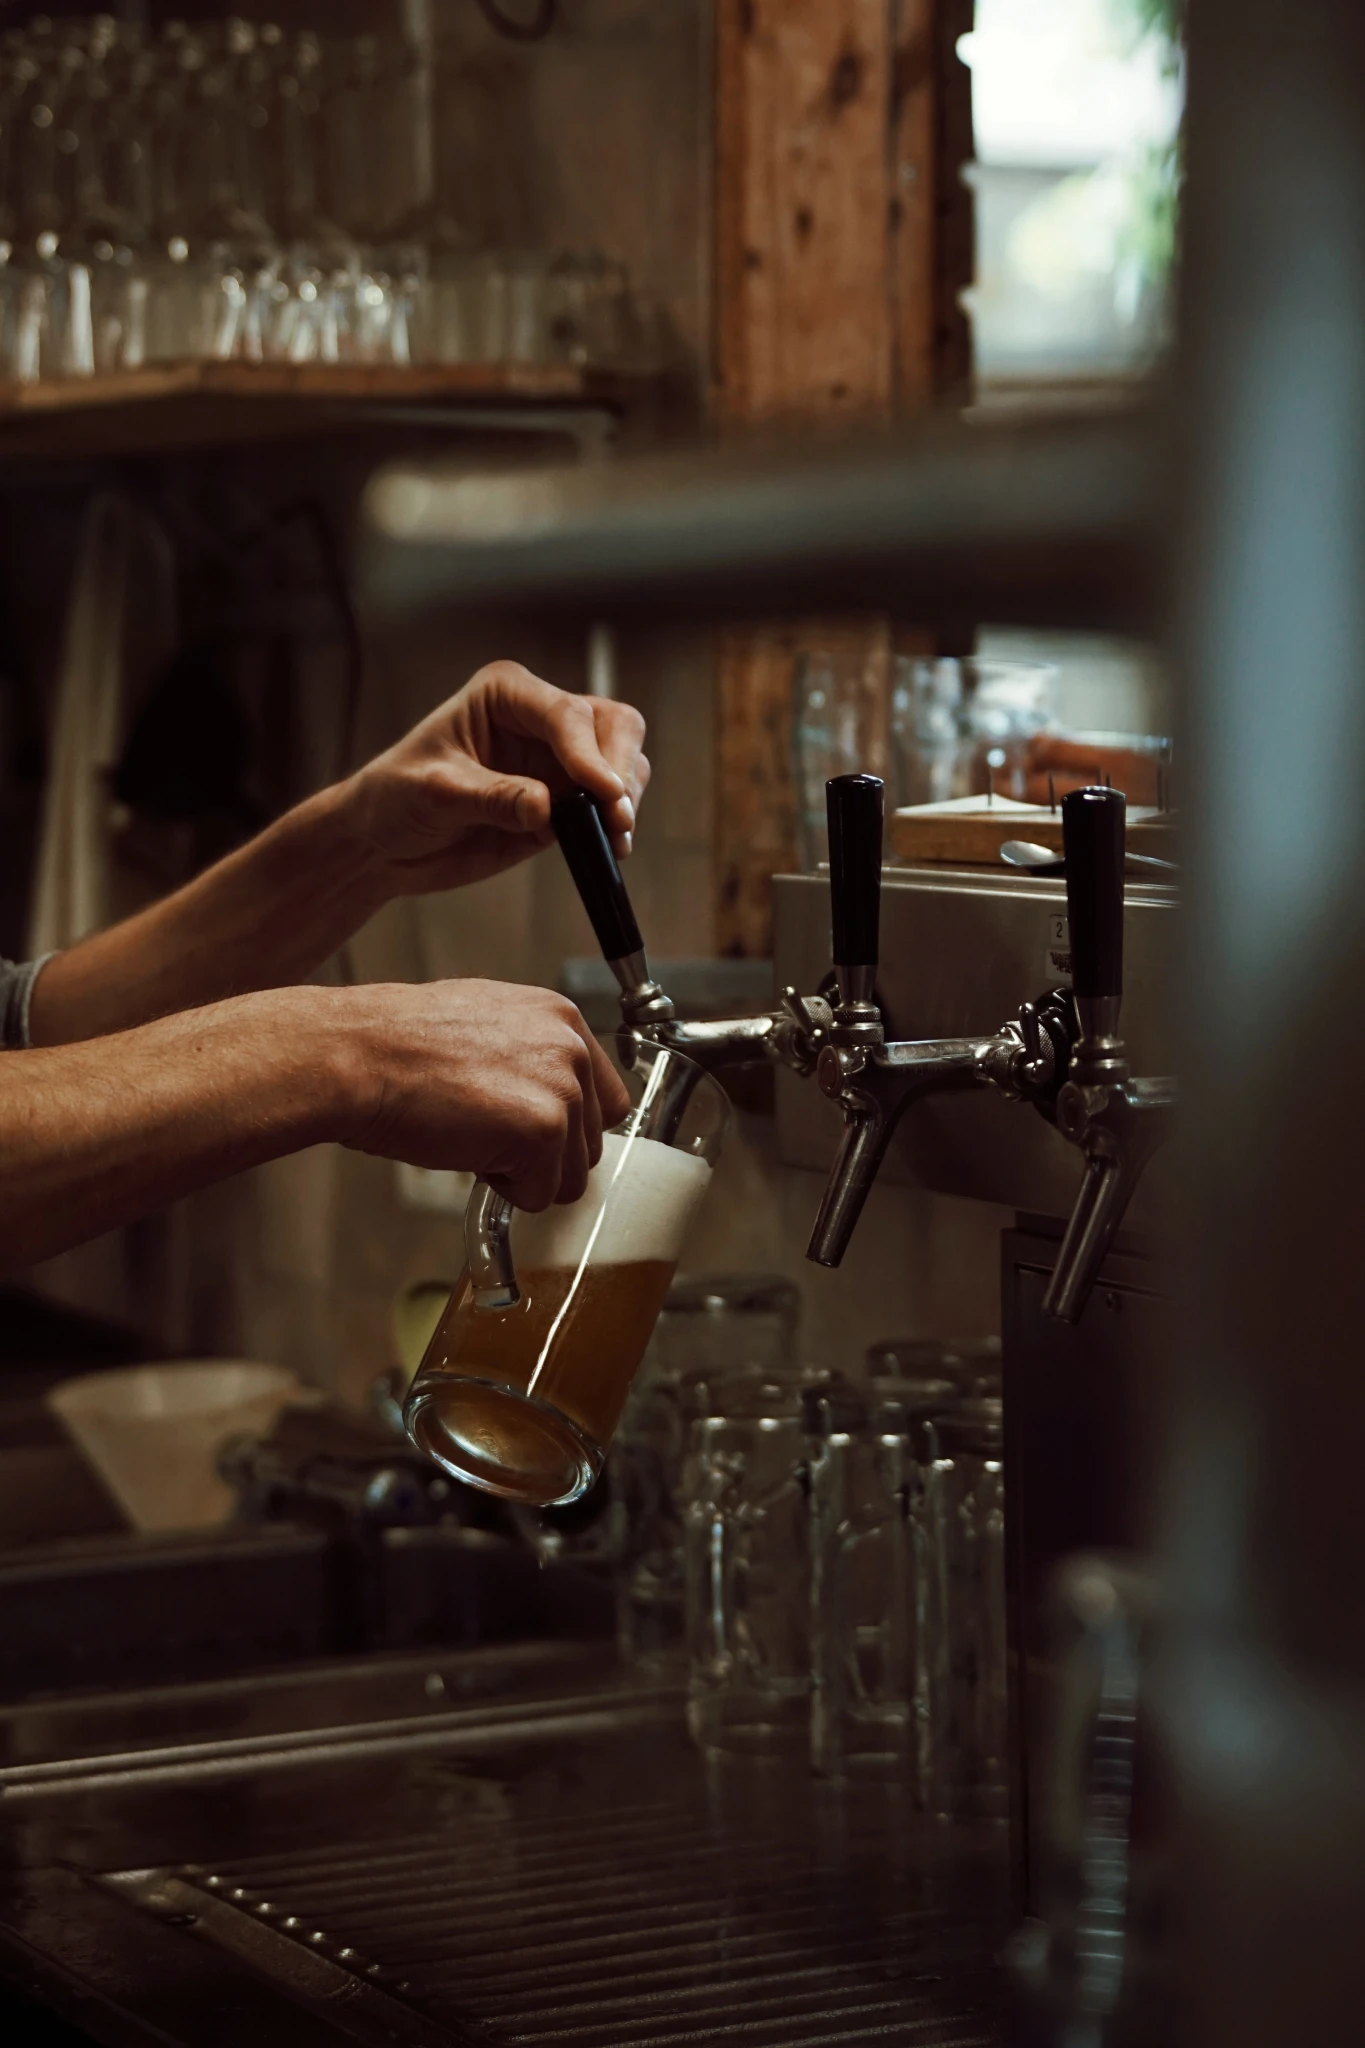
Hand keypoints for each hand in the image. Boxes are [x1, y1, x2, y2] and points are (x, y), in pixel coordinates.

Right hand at [334, 980, 629, 1210]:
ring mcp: (562, 1088)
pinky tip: (464, 1150)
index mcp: (559, 1018)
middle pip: (590, 1143)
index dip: (565, 1129)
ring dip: (522, 1174)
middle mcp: (571, 1048)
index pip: (604, 1100)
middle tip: (481, 1132)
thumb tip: (540, 1098)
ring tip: (469, 1136)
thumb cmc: (396, 1045)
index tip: (530, 1135)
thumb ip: (526, 1057)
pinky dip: (502, 1191)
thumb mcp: (479, 1026)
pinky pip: (540, 1195)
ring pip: (571, 1175)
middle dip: (540, 1155)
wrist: (357, 1056)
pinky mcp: (543, 1130)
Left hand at [342, 660, 649, 895]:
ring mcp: (558, 760)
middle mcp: (540, 718)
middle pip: (612, 726)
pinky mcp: (565, 801)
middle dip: (621, 769)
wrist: (384, 842)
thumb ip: (491, 797)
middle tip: (617, 818)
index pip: (565, 714)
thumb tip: (546, 807)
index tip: (604, 794)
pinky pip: (609, 806)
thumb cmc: (395, 798)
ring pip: (622, 762)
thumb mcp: (434, 794)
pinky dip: (617, 826)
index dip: (589, 753)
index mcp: (506, 695)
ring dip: (626, 799)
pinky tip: (610, 850)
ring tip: (615, 839)